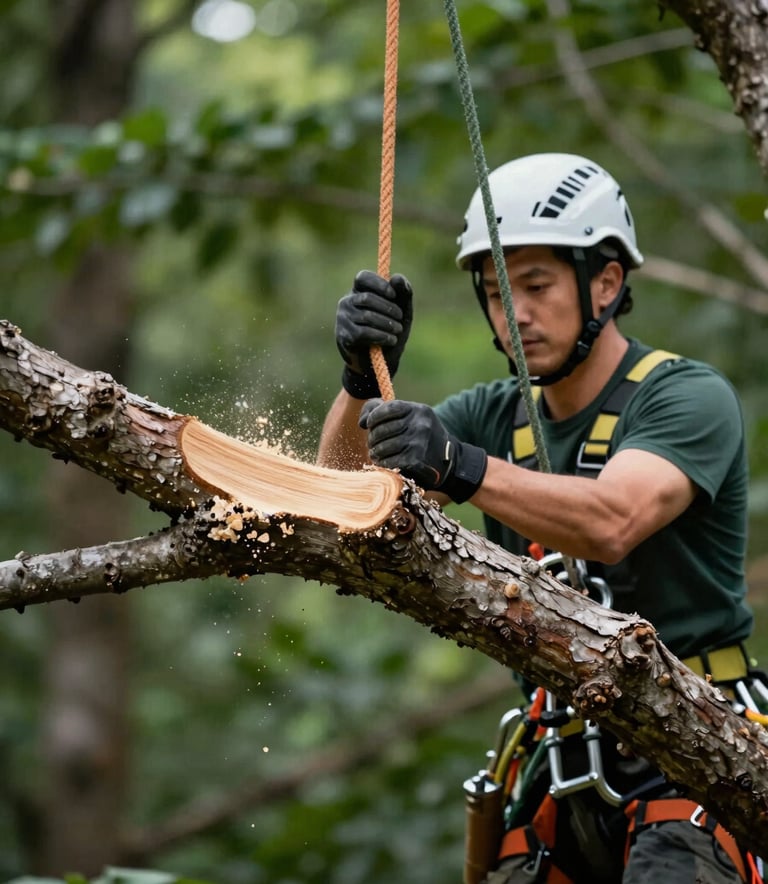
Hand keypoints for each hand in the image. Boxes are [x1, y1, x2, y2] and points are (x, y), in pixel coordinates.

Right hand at [336, 270, 412, 397]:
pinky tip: (390, 340)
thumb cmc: (389, 333)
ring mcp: (343, 319)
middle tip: (399, 318)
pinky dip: (382, 336)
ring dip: (388, 324)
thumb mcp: (402, 312)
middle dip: (388, 308)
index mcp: (359, 292)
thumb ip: (403, 294)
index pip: (362, 277)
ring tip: (397, 331)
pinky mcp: (344, 336)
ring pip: (367, 316)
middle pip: (367, 297)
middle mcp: (347, 302)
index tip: (393, 295)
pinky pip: (364, 332)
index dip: (379, 284)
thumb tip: (396, 277)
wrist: (378, 363)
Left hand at [359, 399, 486, 502]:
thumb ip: (383, 411)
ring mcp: (419, 442)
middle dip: (373, 438)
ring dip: (375, 452)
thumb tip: (363, 421)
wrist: (448, 461)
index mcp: (419, 410)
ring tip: (375, 454)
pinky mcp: (417, 459)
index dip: (374, 416)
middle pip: (382, 429)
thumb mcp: (410, 418)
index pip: (388, 408)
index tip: (369, 424)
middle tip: (372, 444)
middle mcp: (421, 424)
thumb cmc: (422, 437)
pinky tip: (382, 463)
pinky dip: (382, 463)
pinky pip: (390, 460)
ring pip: (384, 446)